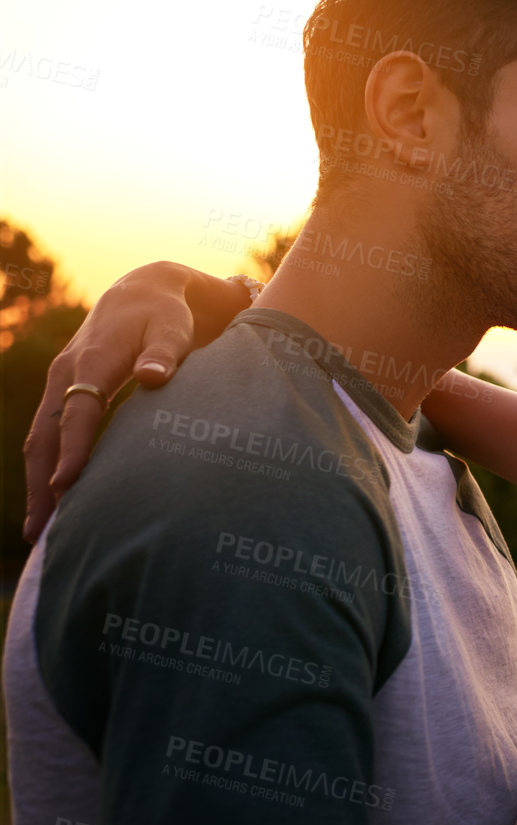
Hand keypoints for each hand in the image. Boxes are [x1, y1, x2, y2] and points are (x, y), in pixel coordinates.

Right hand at [21, 261, 244, 542]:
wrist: (141, 292)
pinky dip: (45, 467)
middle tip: (43, 530)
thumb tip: (153, 377)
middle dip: (42, 481)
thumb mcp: (171, 328)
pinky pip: (47, 434)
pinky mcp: (63, 392)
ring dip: (37, 482)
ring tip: (39, 532)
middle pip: (46, 433)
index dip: (73, 448)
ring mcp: (59, 382)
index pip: (78, 410)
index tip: (66, 484)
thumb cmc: (164, 315)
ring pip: (40, 438)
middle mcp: (65, 372)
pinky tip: (51, 501)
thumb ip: (165, 353)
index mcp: (91, 360)